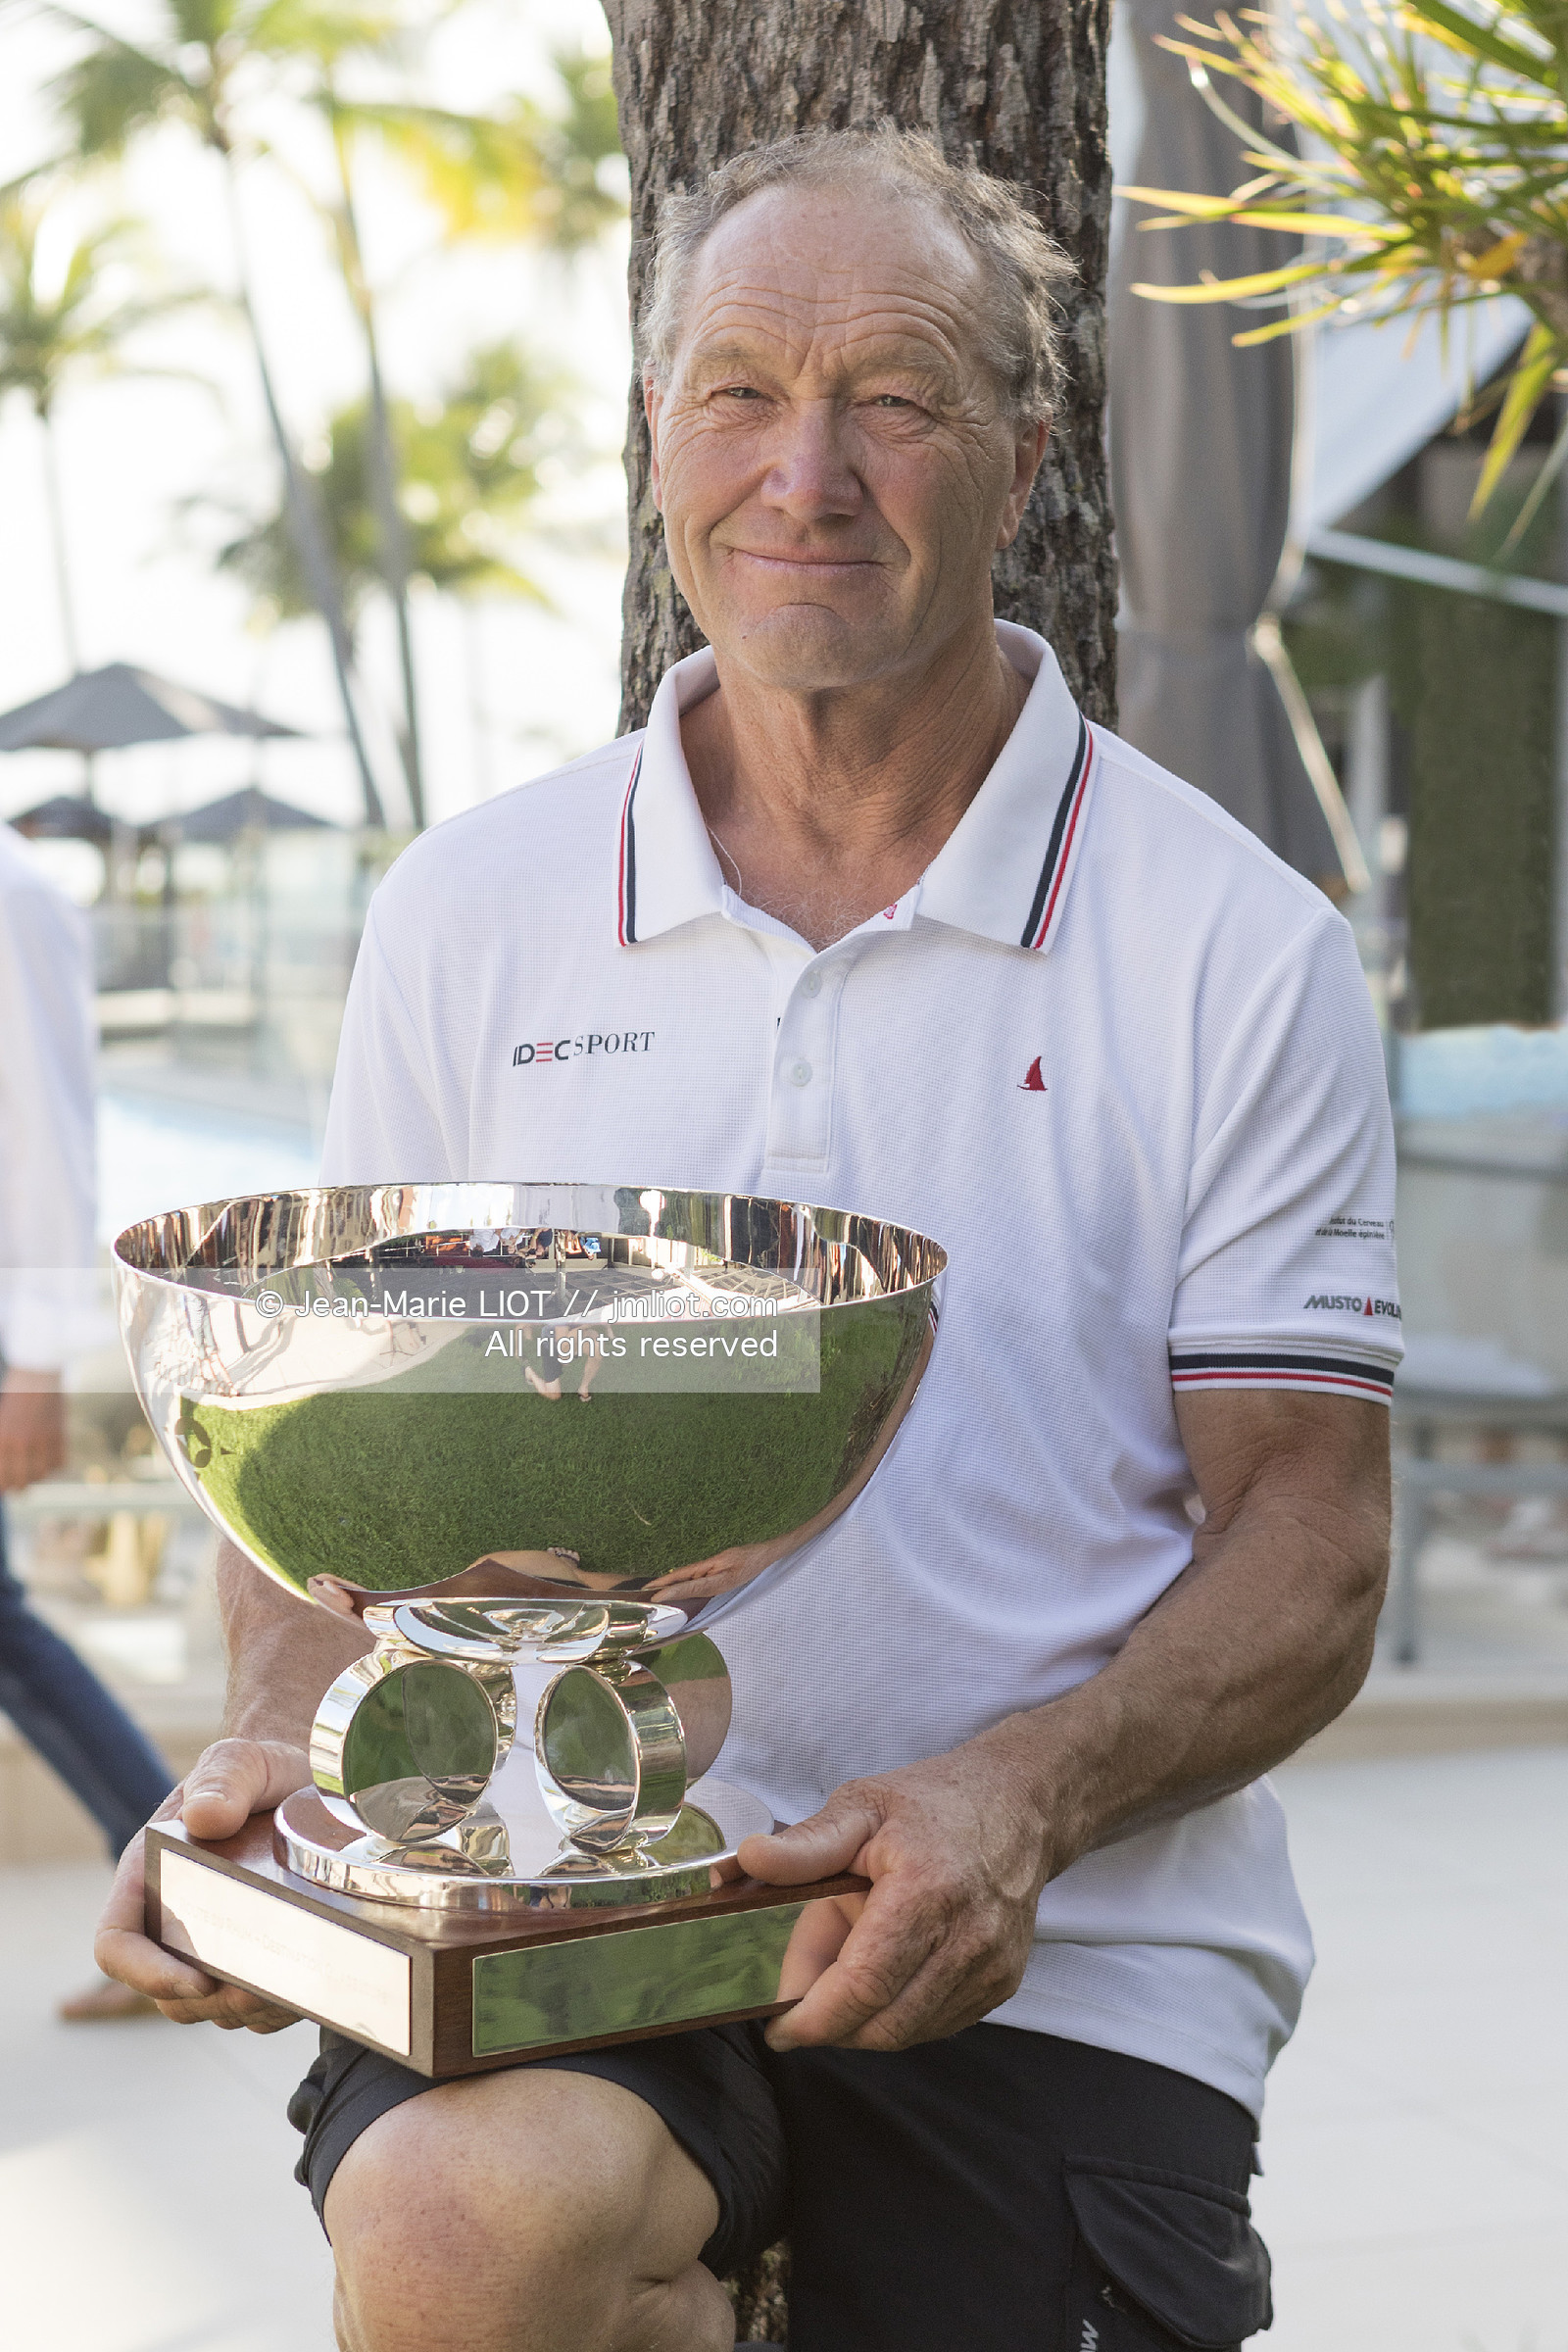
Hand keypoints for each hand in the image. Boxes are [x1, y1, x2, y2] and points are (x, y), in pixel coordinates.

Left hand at [0, 1371, 65, 1491]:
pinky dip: (54, 1465)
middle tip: (17, 1485)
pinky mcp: (59, 1434)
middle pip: (21, 1482)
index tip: (4, 1489)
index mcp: (2, 1438)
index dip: (3, 1488)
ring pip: (41, 1475)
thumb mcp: (1, 1420)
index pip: (2, 1477)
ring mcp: (43, 1439)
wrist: (36, 1373)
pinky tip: (48, 1460)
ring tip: (32, 1471)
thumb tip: (5, 1462)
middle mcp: (22, 1442)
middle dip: (18, 1487)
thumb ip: (4, 1443)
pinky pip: (59, 1462)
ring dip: (36, 1476)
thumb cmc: (13, 1394)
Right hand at [95, 1739, 310, 2031]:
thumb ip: (225, 1777)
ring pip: (213, 2008)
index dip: (145, 1974)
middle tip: (260, 1989)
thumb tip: (204, 1815)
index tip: (196, 1982)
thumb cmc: (262, 1773)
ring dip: (248, 2010)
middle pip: (168, 1994)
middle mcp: (173, 1920)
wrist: (308, 1784)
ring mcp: (213, 1946)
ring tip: (291, 1986)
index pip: (117, 1944)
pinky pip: (255, 2011)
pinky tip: (310, 1985)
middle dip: (211, 2002)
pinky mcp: (254, 1961)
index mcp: (148, 1876)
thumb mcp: (244, 1762)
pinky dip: (278, 2010)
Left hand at [736, 1729, 1055, 2052]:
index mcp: (926, 1889)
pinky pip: (935, 2023)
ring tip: (848, 1964)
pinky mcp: (1001, 1984)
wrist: (1021, 1807)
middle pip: (884, 2023)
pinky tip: (885, 1973)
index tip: (778, 2026)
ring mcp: (991, 1967)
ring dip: (864, 2019)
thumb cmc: (935, 1804)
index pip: (864, 1984)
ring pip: (908, 2032)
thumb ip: (805, 1846)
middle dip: (832, 2024)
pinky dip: (898, 2014)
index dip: (814, 2017)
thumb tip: (747, 1862)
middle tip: (800, 1998)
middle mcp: (968, 1937)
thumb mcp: (861, 1807)